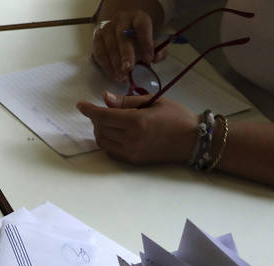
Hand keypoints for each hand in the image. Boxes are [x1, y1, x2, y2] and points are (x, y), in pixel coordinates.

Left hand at [76, 92, 197, 164]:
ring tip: (109, 121)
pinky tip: (115, 132)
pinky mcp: (133, 160)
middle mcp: (131, 139)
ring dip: (100, 130)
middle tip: (103, 110)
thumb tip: (105, 98)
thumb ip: (126, 101)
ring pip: (103, 141)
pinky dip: (107, 140)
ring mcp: (131, 152)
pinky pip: (111, 150)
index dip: (89, 110)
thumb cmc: (177, 116)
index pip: (104, 116)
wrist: (194, 140)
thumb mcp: (153, 101)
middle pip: (100, 129)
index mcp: (137, 121)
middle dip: (96, 118)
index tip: (80, 105)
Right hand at [92, 10, 165, 81]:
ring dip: (116, 64)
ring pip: (109, 46)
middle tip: (129, 68)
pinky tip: (115, 76)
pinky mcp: (97, 40)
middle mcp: (120, 20)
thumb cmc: (137, 38)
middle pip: (122, 35)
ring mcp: (106, 29)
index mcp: (137, 17)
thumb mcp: (149, 40)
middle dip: (126, 53)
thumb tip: (156, 57)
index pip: (141, 26)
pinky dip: (107, 67)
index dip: (145, 42)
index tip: (148, 59)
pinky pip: (100, 54)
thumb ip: (156, 49)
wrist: (119, 30)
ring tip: (123, 77)